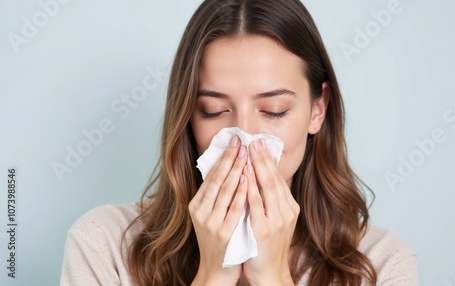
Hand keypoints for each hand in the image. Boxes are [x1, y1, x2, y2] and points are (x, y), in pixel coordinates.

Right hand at [189, 136, 248, 285]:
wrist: (216, 271)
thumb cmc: (218, 241)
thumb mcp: (211, 216)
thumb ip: (217, 197)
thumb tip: (227, 170)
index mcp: (196, 205)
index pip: (211, 176)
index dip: (223, 157)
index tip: (234, 141)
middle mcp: (200, 211)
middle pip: (217, 179)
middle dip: (230, 158)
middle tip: (240, 140)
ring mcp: (210, 222)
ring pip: (225, 190)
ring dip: (236, 169)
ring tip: (245, 153)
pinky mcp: (222, 232)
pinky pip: (234, 207)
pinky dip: (241, 191)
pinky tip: (248, 178)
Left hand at [243, 139, 299, 285]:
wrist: (270, 273)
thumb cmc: (268, 247)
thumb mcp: (275, 221)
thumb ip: (271, 202)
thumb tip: (261, 179)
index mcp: (289, 208)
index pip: (278, 179)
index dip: (269, 161)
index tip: (261, 144)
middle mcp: (286, 212)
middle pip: (274, 179)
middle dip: (263, 158)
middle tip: (254, 140)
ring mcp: (277, 220)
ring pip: (267, 187)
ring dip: (257, 167)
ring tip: (249, 150)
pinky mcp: (264, 229)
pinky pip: (256, 204)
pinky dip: (250, 187)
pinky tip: (244, 175)